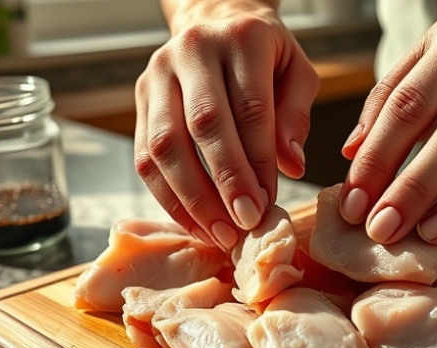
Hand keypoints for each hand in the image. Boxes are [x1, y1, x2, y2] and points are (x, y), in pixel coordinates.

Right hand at [134, 0, 318, 248]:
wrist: (218, 24)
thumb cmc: (266, 58)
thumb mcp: (297, 75)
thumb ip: (296, 117)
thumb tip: (292, 167)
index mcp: (240, 39)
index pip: (250, 108)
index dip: (258, 162)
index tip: (268, 204)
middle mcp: (192, 51)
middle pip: (203, 125)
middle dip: (225, 182)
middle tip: (245, 223)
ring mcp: (158, 75)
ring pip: (164, 145)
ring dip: (193, 198)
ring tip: (221, 233)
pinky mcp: (139, 100)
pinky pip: (145, 158)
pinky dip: (169, 198)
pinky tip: (197, 224)